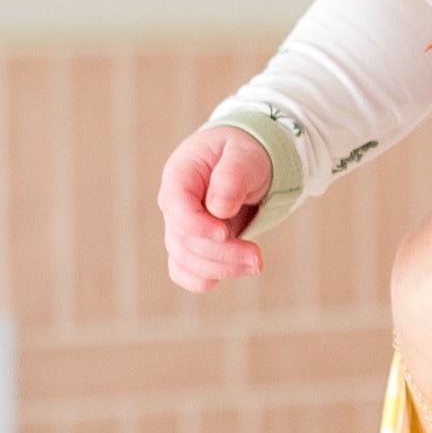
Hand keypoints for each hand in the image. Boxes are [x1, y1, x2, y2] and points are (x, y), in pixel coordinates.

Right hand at [159, 125, 273, 290]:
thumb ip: (231, 176)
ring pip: (186, 260)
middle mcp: (173, 204)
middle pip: (184, 240)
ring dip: (221, 269)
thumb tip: (219, 209)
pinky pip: (184, 270)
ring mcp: (179, 227)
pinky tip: (231, 274)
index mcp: (180, 175)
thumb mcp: (245, 155)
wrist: (244, 163)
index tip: (225, 233)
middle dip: (222, 254)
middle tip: (258, 258)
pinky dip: (203, 279)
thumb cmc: (243, 153)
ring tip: (257, 264)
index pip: (177, 208)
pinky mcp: (190, 244)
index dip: (197, 226)